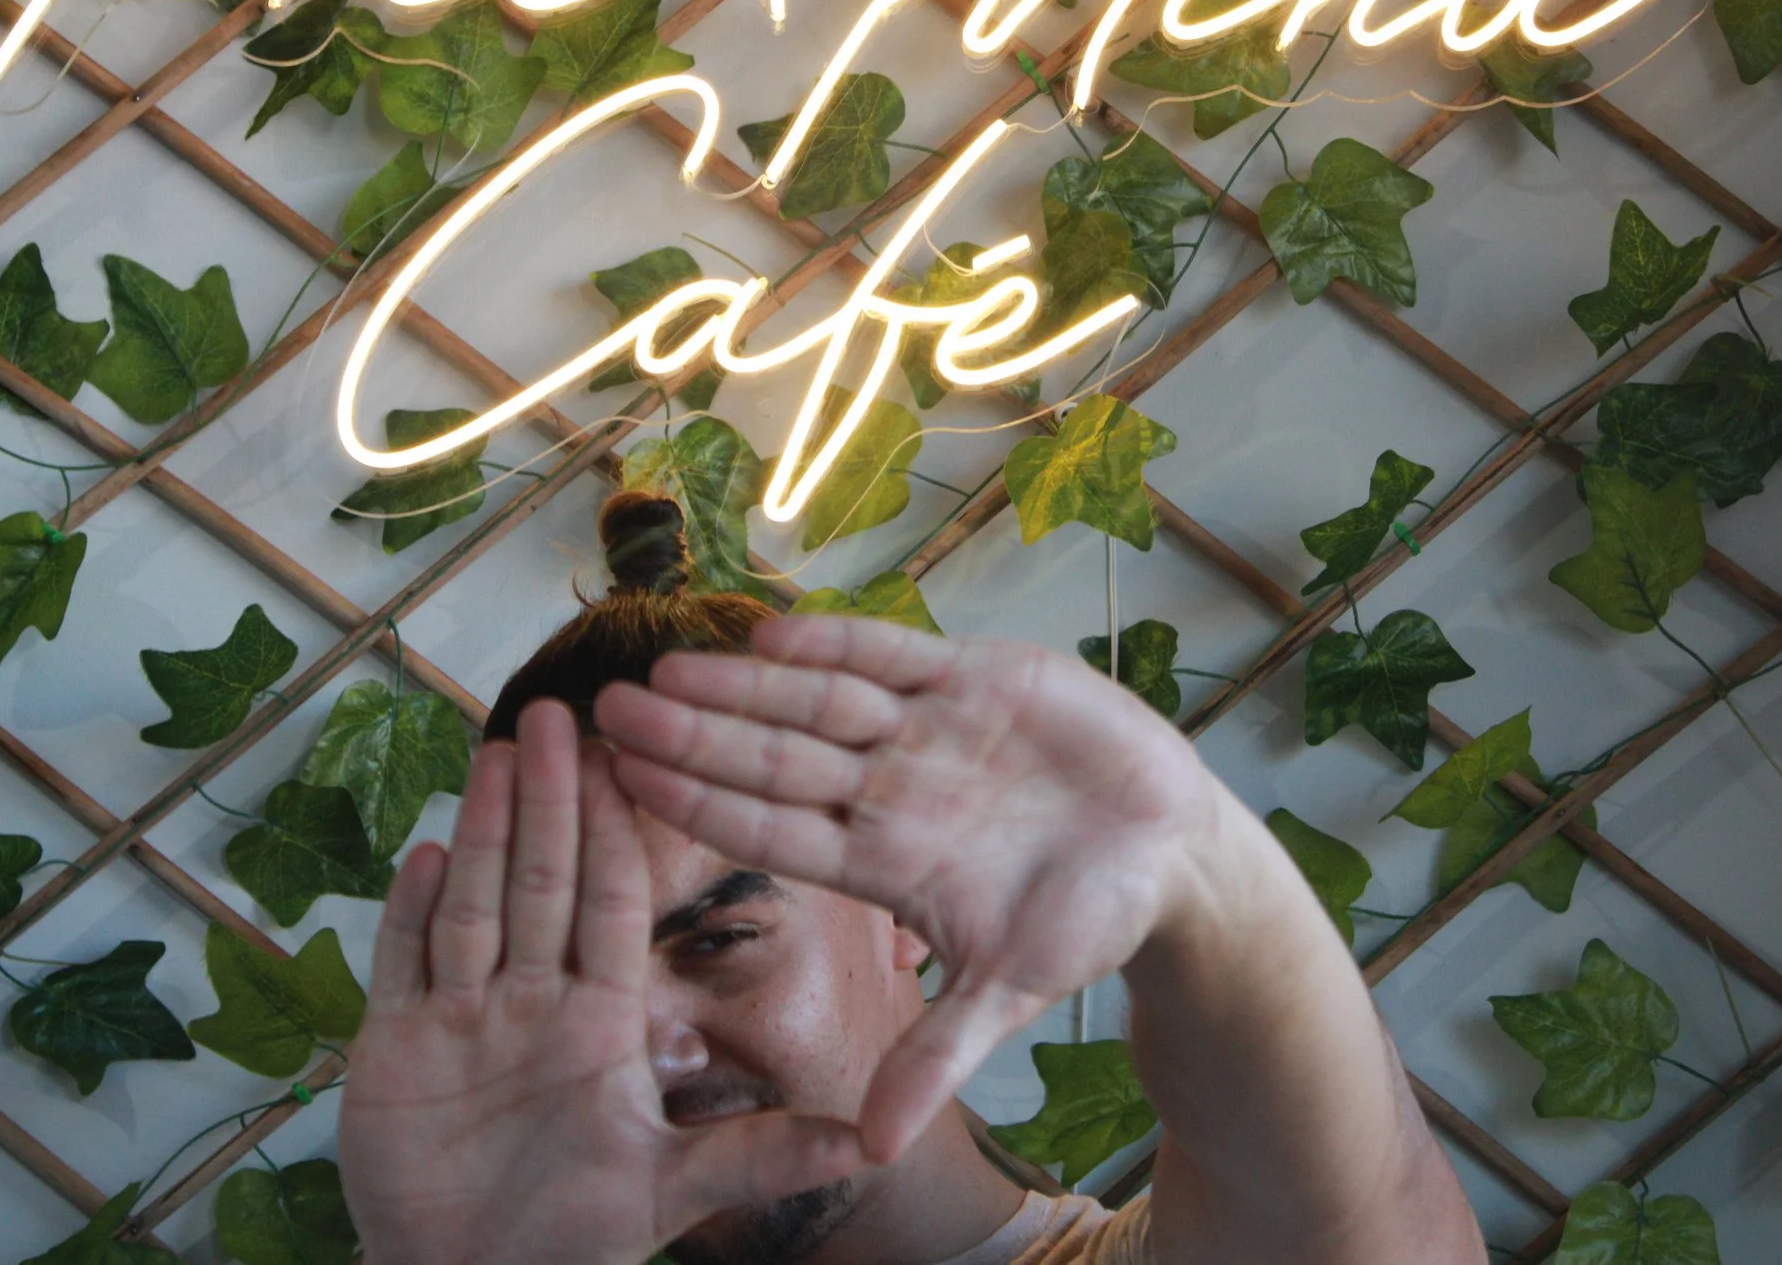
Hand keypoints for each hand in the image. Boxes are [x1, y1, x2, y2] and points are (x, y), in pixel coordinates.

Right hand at [337, 701, 865, 1264]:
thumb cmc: (566, 1242)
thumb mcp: (668, 1192)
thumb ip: (760, 1158)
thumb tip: (872, 1146)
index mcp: (601, 1023)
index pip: (612, 906)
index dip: (619, 832)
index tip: (632, 756)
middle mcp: (532, 1004)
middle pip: (541, 882)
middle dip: (549, 800)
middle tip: (557, 715)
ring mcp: (460, 1018)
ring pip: (474, 903)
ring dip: (484, 829)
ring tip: (495, 752)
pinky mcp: (393, 1047)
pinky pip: (402, 963)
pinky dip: (408, 913)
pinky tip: (423, 853)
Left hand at [596, 617, 1247, 1164]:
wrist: (1172, 851)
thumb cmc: (1088, 920)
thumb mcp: (1011, 991)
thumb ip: (938, 1055)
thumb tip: (875, 1151)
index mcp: (882, 859)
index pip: (770, 828)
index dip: (698, 803)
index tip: (624, 783)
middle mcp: (887, 788)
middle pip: (773, 756)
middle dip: (693, 733)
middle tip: (609, 709)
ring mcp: (924, 728)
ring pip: (817, 700)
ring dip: (745, 683)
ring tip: (669, 664)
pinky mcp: (974, 677)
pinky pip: (892, 653)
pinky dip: (839, 642)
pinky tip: (773, 631)